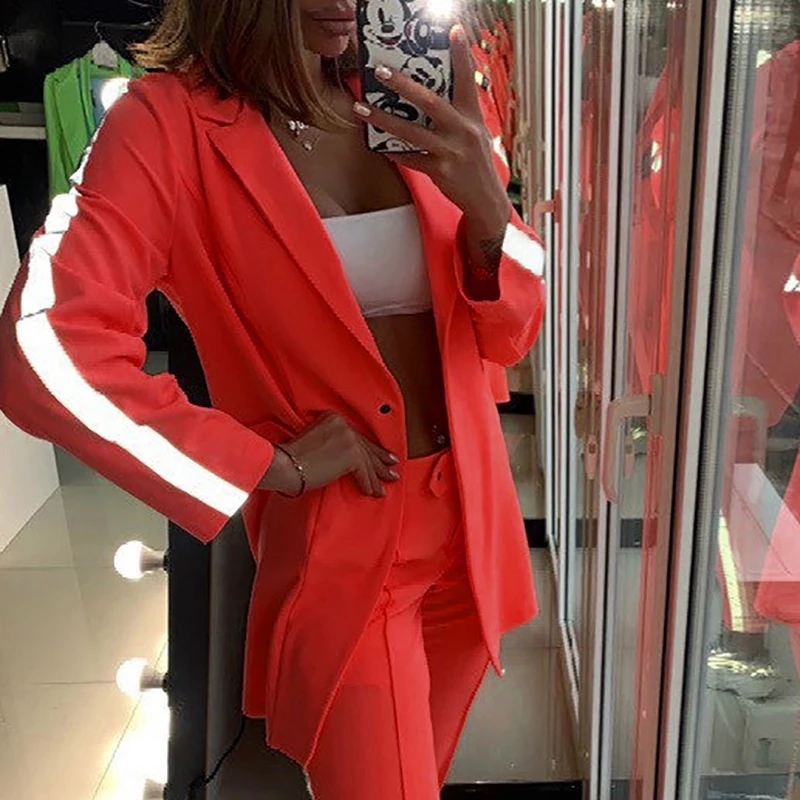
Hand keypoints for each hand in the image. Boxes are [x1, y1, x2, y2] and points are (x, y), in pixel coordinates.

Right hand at [259, 413, 399, 497]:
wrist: (284, 465)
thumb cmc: (292, 458)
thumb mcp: (314, 440)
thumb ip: (332, 442)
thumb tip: (348, 458)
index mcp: (334, 418)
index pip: (357, 437)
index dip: (371, 449)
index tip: (383, 456)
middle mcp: (344, 424)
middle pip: (365, 447)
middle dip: (380, 461)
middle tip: (392, 470)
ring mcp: (348, 438)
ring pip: (367, 461)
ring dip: (377, 476)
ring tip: (386, 485)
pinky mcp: (350, 454)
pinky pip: (364, 472)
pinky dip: (368, 484)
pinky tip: (372, 492)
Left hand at [352, 24, 510, 241]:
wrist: (486, 199)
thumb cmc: (475, 163)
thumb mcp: (475, 133)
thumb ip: (459, 113)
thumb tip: (432, 95)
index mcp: (472, 117)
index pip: (467, 79)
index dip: (462, 55)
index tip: (454, 31)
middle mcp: (463, 131)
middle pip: (431, 102)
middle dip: (404, 85)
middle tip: (382, 71)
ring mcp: (451, 152)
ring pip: (412, 132)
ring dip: (384, 120)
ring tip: (362, 109)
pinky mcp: (440, 172)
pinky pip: (411, 160)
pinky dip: (395, 153)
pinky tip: (380, 147)